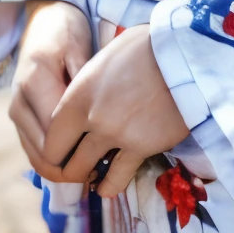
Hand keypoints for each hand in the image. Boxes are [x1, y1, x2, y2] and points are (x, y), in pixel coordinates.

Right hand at [8, 1, 92, 179]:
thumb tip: (96, 121)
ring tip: (94, 166)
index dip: (82, 153)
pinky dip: (54, 159)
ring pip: (37, 158)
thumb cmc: (67, 31)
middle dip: (73, 167)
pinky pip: (34, 149)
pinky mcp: (18, 117)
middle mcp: (19, 103)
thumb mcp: (80, 50)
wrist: (44, 18)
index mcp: (35, 83)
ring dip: (63, 167)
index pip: (56, 136)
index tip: (109, 156)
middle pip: (44, 154)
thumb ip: (84, 85)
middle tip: (104, 168)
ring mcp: (16, 112)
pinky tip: (79, 156)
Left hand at [42, 23, 189, 195]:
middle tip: (76, 162)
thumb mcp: (107, 57)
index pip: (49, 135)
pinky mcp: (141, 147)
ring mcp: (116, 135)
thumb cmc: (146, 47)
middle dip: (66, 164)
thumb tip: (87, 96)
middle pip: (61, 159)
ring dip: (87, 175)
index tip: (64, 146)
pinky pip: (116, 180)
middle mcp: (91, 117)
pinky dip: (109, 185)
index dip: (54, 145)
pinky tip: (107, 184)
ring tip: (93, 172)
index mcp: (78, 93)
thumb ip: (89, 84)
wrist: (184, 55)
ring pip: (84, 172)